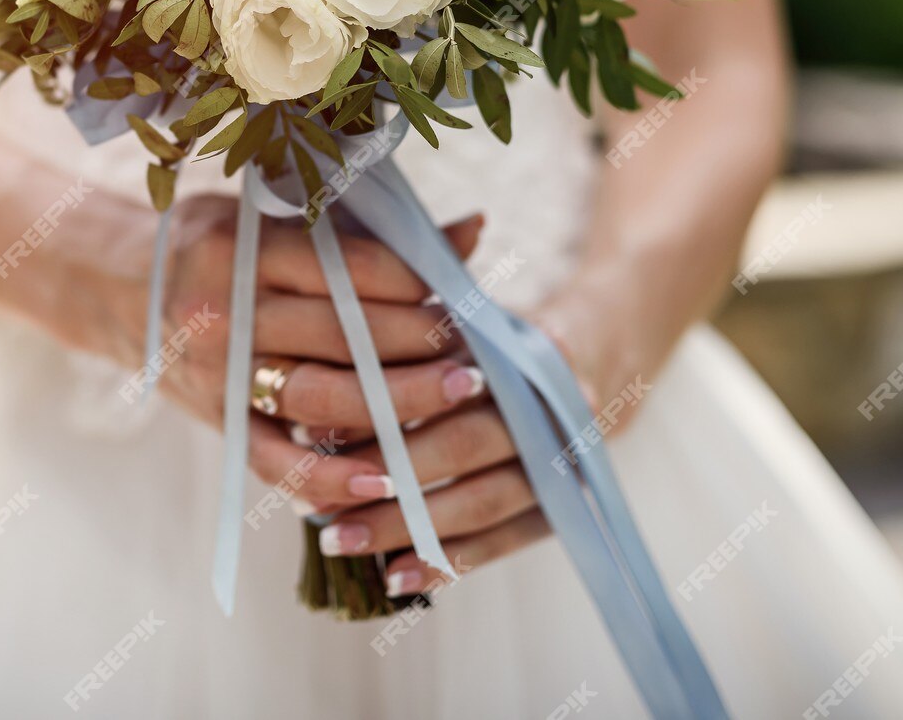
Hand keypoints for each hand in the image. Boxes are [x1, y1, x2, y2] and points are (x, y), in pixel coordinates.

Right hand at [110, 193, 484, 512]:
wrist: (120, 289)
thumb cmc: (214, 240)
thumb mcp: (276, 215)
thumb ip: (366, 230)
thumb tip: (473, 231)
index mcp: (244, 248)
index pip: (348, 267)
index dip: (413, 283)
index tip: (457, 293)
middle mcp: (227, 310)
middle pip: (344, 333)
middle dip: (420, 344)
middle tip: (477, 348)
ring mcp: (219, 371)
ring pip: (321, 395)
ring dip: (397, 403)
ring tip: (460, 397)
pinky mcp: (217, 420)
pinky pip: (276, 460)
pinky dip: (330, 477)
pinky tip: (385, 482)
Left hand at [321, 279, 660, 594]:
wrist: (589, 358)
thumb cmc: (492, 339)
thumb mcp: (456, 324)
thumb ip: (403, 352)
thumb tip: (321, 406)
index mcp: (521, 349)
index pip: (443, 381)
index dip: (378, 409)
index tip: (313, 433)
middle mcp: (551, 404)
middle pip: (464, 445)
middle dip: (387, 478)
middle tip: (316, 501)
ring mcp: (565, 459)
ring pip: (481, 501)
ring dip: (408, 529)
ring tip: (340, 543)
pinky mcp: (566, 505)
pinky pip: (504, 541)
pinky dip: (449, 561)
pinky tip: (395, 578)